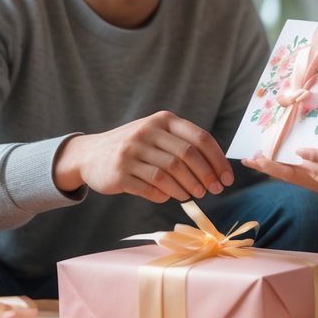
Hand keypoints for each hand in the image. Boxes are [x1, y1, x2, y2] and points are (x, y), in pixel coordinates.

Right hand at [53, 111, 234, 203]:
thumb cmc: (134, 147)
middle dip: (205, 176)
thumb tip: (216, 170)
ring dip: (187, 188)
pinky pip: (151, 187)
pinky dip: (165, 194)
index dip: (218, 160)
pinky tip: (170, 197)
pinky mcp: (119, 172)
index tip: (227, 179)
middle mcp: (147, 132)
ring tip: (194, 195)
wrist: (90, 154)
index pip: (200, 138)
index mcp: (162, 120)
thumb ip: (182, 144)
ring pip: (170, 173)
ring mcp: (131, 152)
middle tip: (213, 191)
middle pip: (187, 156)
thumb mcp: (156, 134)